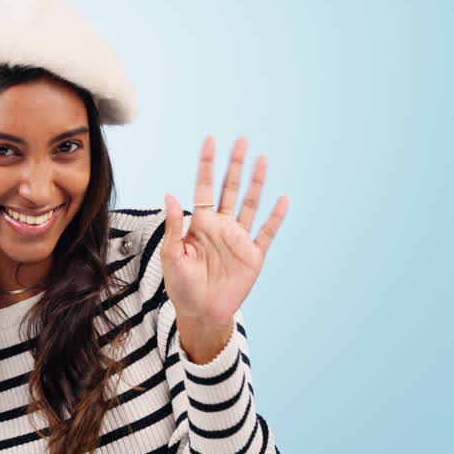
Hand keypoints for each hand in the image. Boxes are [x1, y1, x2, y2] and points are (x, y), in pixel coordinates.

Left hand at [162, 135, 288, 362]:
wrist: (201, 313)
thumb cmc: (181, 286)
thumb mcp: (171, 256)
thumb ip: (173, 226)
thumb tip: (170, 194)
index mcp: (199, 224)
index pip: (203, 187)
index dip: (206, 164)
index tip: (210, 140)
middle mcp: (221, 227)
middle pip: (230, 189)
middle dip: (235, 165)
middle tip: (242, 140)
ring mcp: (238, 239)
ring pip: (250, 204)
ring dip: (256, 182)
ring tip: (263, 159)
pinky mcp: (253, 255)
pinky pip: (267, 232)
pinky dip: (275, 217)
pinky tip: (283, 199)